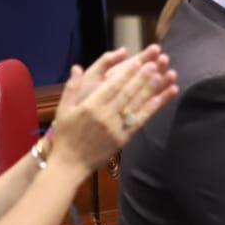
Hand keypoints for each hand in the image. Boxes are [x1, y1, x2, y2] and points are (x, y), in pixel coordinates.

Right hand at [49, 51, 176, 174]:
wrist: (71, 164)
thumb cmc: (66, 136)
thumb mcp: (63, 109)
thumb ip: (72, 87)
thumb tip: (77, 67)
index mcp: (90, 106)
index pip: (112, 85)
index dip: (127, 72)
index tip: (138, 61)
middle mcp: (105, 116)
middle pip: (127, 93)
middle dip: (142, 77)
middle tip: (154, 64)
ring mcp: (115, 128)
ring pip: (135, 105)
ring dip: (149, 90)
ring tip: (161, 76)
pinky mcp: (123, 139)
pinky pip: (138, 121)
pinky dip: (149, 109)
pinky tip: (159, 99)